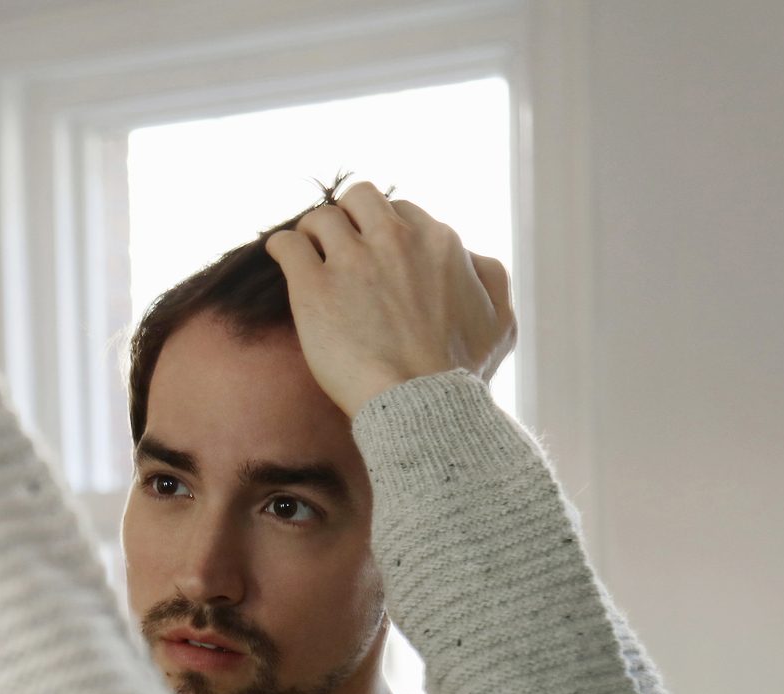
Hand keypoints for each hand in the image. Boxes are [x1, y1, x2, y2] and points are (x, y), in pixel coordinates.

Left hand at [264, 180, 515, 415]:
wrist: (423, 404)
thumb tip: (470, 257)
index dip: (383, 231)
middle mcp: (396, 240)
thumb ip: (490, 278)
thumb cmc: (462, 373)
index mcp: (438, 242)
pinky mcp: (314, 288)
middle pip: (360, 198)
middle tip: (339, 244)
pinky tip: (283, 257)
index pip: (401, 212)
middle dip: (348, 217)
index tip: (373, 253)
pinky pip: (287, 245)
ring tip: (309, 254)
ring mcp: (353, 261)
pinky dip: (282, 247)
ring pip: (321, 217)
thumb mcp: (501, 320)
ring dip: (313, 233)